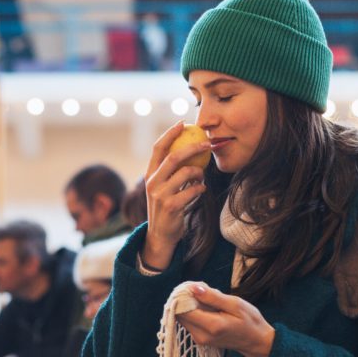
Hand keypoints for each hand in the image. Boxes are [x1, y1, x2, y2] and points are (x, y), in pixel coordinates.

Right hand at [142, 121, 209, 269]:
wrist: (161, 235)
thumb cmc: (166, 206)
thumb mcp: (163, 187)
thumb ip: (171, 171)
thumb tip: (190, 149)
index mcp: (149, 174)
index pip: (157, 148)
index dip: (170, 133)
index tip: (183, 123)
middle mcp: (152, 182)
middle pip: (174, 157)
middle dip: (193, 147)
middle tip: (207, 143)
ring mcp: (161, 195)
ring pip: (186, 173)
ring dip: (199, 172)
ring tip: (202, 175)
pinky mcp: (172, 206)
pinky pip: (193, 190)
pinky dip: (201, 188)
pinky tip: (201, 189)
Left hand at [177, 284, 274, 356]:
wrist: (257, 341)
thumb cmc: (250, 321)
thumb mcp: (235, 304)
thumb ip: (212, 297)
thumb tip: (193, 288)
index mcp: (211, 326)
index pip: (183, 310)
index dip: (184, 295)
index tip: (193, 286)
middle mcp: (201, 335)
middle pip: (180, 314)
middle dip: (186, 299)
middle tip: (202, 291)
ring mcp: (200, 339)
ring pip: (183, 318)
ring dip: (190, 305)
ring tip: (207, 299)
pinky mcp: (200, 339)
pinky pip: (189, 322)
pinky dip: (194, 312)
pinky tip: (208, 308)